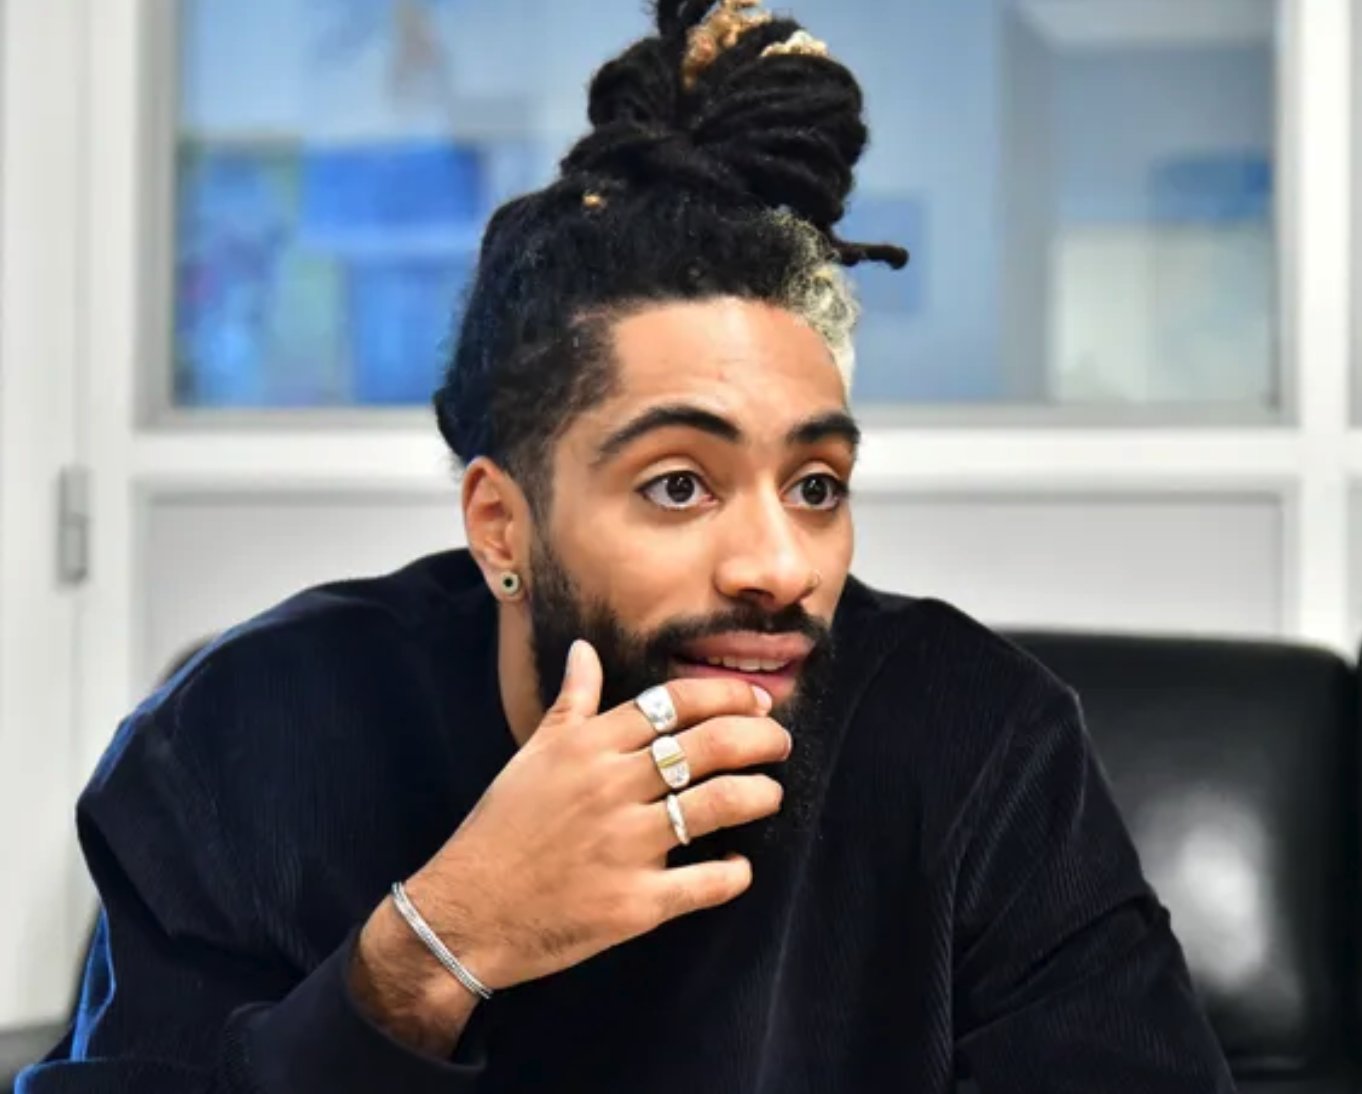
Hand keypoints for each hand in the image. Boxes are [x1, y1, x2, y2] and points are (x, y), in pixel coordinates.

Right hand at [353, 639, 789, 1047]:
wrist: (466, 911)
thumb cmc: (500, 828)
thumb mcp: (531, 755)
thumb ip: (571, 702)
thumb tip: (585, 650)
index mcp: (589, 746)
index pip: (675, 703)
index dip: (727, 696)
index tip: (756, 702)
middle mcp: (612, 786)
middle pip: (710, 745)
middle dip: (760, 738)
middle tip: (780, 742)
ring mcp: (626, 844)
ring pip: (719, 805)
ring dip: (759, 795)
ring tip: (771, 794)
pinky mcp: (635, 903)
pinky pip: (706, 883)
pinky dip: (734, 873)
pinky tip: (739, 866)